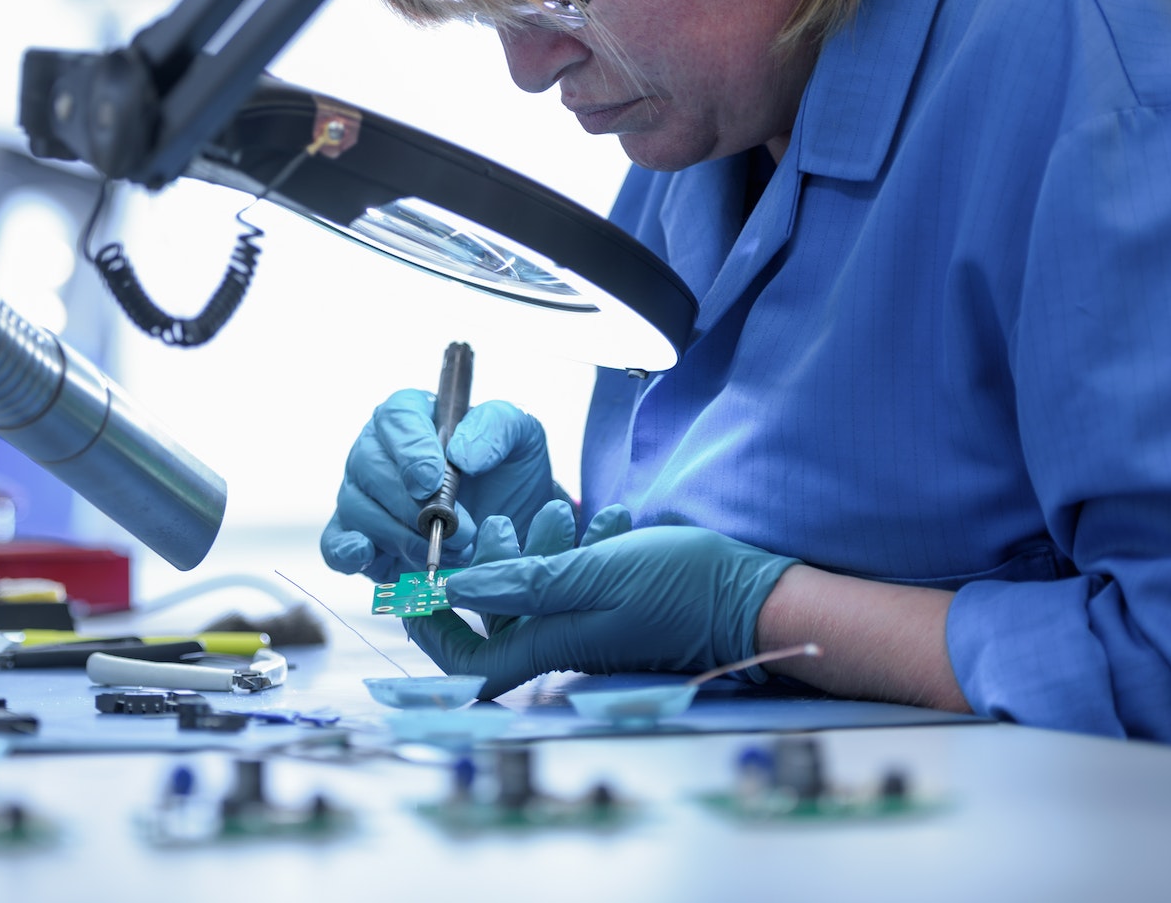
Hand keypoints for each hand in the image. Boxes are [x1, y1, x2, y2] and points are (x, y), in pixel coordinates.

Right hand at [320, 391, 561, 582]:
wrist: (508, 524)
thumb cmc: (507, 474)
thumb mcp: (521, 437)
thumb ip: (496, 427)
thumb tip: (461, 453)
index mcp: (412, 416)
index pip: (396, 419)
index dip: (410, 450)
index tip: (432, 480)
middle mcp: (377, 450)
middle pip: (370, 467)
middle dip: (413, 505)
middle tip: (458, 530)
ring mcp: (362, 494)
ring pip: (358, 509)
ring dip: (401, 536)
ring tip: (443, 551)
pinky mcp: (357, 536)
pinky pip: (336, 544)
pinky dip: (348, 552)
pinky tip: (368, 555)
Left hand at [403, 512, 797, 699]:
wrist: (756, 597)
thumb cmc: (681, 588)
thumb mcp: (592, 576)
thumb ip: (523, 583)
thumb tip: (454, 589)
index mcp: (553, 644)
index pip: (470, 661)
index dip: (433, 629)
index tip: (414, 585)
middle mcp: (567, 642)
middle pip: (500, 615)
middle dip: (494, 562)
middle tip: (500, 522)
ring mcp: (593, 627)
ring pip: (540, 588)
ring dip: (541, 544)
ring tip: (561, 508)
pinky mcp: (618, 607)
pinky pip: (579, 579)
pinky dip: (580, 546)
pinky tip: (605, 519)